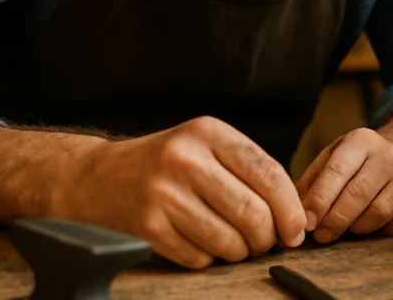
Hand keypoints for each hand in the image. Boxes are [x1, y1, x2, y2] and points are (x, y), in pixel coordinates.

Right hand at [58, 116, 306, 268]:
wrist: (95, 178)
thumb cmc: (165, 165)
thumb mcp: (204, 146)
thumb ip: (248, 169)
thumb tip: (295, 214)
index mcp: (207, 133)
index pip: (269, 173)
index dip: (290, 208)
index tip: (296, 228)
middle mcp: (185, 160)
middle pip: (253, 213)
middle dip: (268, 238)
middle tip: (266, 243)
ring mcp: (163, 195)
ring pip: (229, 241)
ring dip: (240, 253)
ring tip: (235, 245)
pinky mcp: (147, 228)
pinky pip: (200, 258)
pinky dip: (208, 259)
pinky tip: (200, 244)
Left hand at [296, 128, 392, 242]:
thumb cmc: (355, 163)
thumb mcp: (331, 158)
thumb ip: (311, 182)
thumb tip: (299, 214)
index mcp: (362, 140)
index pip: (337, 171)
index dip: (319, 200)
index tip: (307, 222)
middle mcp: (389, 155)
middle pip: (359, 193)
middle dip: (335, 220)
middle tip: (321, 236)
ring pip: (380, 211)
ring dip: (357, 227)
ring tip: (347, 228)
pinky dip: (382, 232)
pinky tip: (371, 226)